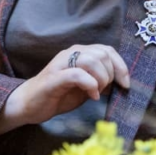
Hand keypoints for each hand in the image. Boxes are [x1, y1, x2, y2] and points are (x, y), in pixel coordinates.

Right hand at [0, 44, 129, 134]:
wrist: (29, 104)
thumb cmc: (58, 94)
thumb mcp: (85, 87)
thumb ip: (100, 80)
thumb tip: (120, 82)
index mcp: (80, 53)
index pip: (107, 50)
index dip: (121, 66)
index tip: (126, 84)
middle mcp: (71, 53)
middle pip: (102, 54)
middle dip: (111, 74)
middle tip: (105, 90)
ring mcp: (61, 63)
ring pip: (92, 60)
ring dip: (101, 79)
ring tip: (97, 92)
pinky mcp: (54, 77)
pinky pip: (77, 74)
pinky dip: (90, 85)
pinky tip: (91, 96)